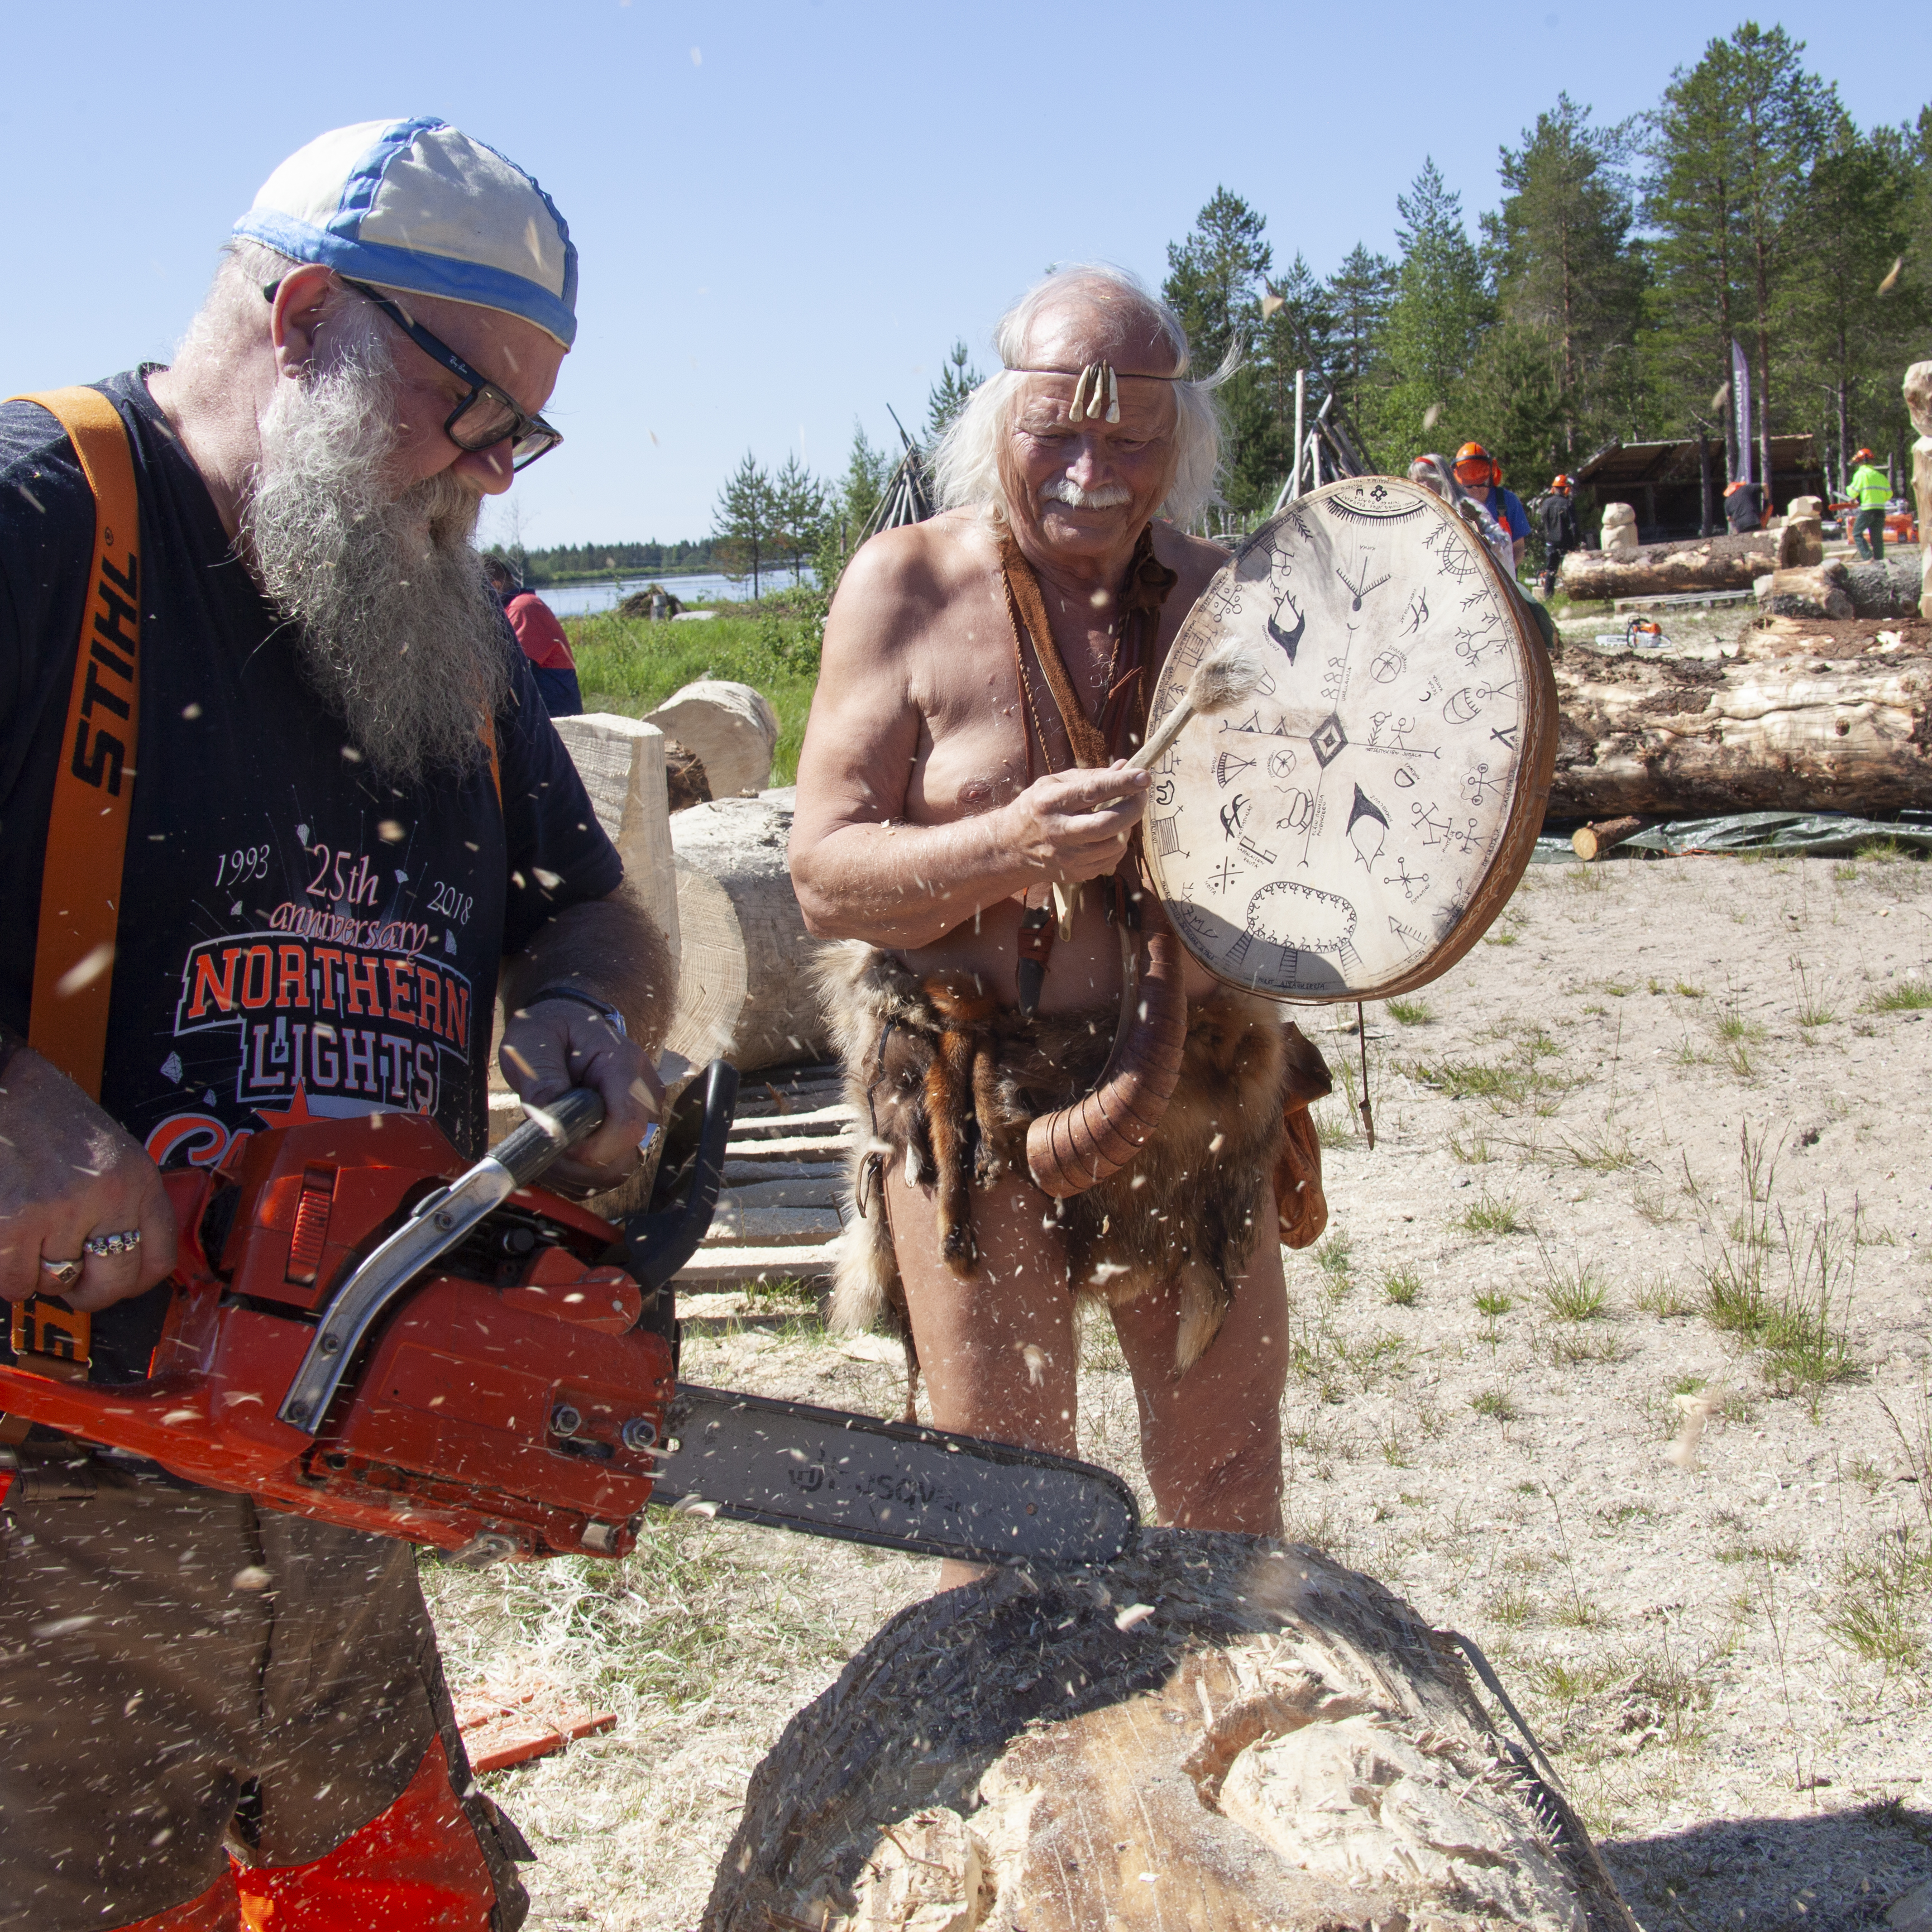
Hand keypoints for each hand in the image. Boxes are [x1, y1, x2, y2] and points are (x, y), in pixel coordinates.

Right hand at [0, 1049, 177, 1311]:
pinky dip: (7, 1273)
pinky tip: (7, 1241)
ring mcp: (59, 1211)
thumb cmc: (48, 1120)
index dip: (134, 1284)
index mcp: (137, 1178)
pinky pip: (13, 1281)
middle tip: (70, 1282)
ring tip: (30, 1237)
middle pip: (112, 1284)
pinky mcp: (13, 1224)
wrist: (2, 1089)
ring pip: (55, 1283)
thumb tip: (123, 1265)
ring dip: (38, 1274)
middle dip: (88, 1293)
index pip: (159, 1259)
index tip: (117, 1284)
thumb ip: (123, 1203)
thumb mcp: (108, 1154)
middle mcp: (106, 1196)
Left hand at [498, 998, 664, 1192]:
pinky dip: (580, 1170)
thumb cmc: (551, 1030)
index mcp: (623, 1064)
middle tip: (545, 1136)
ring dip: (575, 1169)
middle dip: (577, 1162)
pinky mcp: (633, 1131)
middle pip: (625, 1156)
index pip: (627, 1125)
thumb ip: (541, 1080)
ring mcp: (642, 1113)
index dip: (590, 1147)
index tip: (556, 1138)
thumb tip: (549, 1125)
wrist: (567, 1024)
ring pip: (618, 1170)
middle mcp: (644, 1091)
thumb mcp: (533, 1042)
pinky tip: (562, 1145)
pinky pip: (611, 1170)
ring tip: (551, 1137)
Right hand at [1001, 762, 1149, 883]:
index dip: (1122, 783)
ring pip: (1115, 843)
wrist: (1011, 848)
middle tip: (1142, 795)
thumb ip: (1090, 776)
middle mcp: (1058, 831)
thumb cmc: (1036, 808)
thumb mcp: (1053, 784)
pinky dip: (1119, 843)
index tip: (1144, 776)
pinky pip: (1112, 858)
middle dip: (1134, 808)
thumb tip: (1125, 767)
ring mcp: (1067, 856)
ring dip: (1128, 826)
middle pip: (1107, 824)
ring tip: (1124, 813)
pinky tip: (1111, 833)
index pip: (1092, 792)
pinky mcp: (1076, 873)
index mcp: (1050, 802)